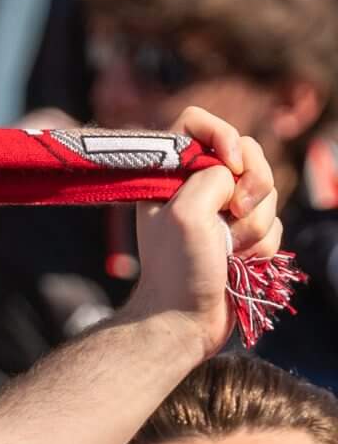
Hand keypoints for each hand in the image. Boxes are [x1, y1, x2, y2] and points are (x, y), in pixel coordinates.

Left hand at [127, 104, 280, 356]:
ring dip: (254, 225)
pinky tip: (238, 263)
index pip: (196, 122)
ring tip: (228, 249)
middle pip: (248, 154)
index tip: (230, 163)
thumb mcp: (184, 211)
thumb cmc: (176, 268)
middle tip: (234, 214)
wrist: (183, 321)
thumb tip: (233, 174)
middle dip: (251, 187)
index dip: (222, 135)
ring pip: (266, 192)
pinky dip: (261, 244)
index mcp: (168, 174)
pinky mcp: (242, 235)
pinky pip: (274, 224)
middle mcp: (194, 187)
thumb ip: (211, 175)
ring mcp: (221, 212)